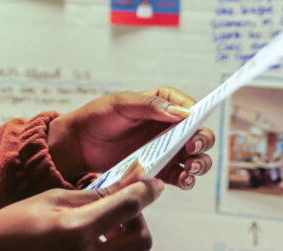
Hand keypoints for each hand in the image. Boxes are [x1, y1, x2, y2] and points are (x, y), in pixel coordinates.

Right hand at [0, 163, 161, 250]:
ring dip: (128, 236)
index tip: (154, 184)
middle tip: (121, 206)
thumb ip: (92, 195)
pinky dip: (114, 247)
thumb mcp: (51, 199)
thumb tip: (126, 183)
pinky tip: (96, 239)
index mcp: (76, 230)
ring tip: (106, 224)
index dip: (146, 192)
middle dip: (137, 219)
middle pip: (141, 239)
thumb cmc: (12, 227)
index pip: (128, 207)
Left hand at [48, 87, 214, 187]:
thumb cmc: (98, 116)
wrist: (80, 143)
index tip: (193, 124)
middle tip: (192, 148)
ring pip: (196, 157)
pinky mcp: (159, 170)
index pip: (188, 106)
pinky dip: (186, 179)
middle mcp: (168, 127)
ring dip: (200, 163)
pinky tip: (182, 180)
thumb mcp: (121, 104)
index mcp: (161, 104)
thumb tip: (181, 112)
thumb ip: (150, 105)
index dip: (196, 115)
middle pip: (199, 133)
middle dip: (202, 141)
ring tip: (189, 168)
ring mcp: (166, 150)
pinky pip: (180, 176)